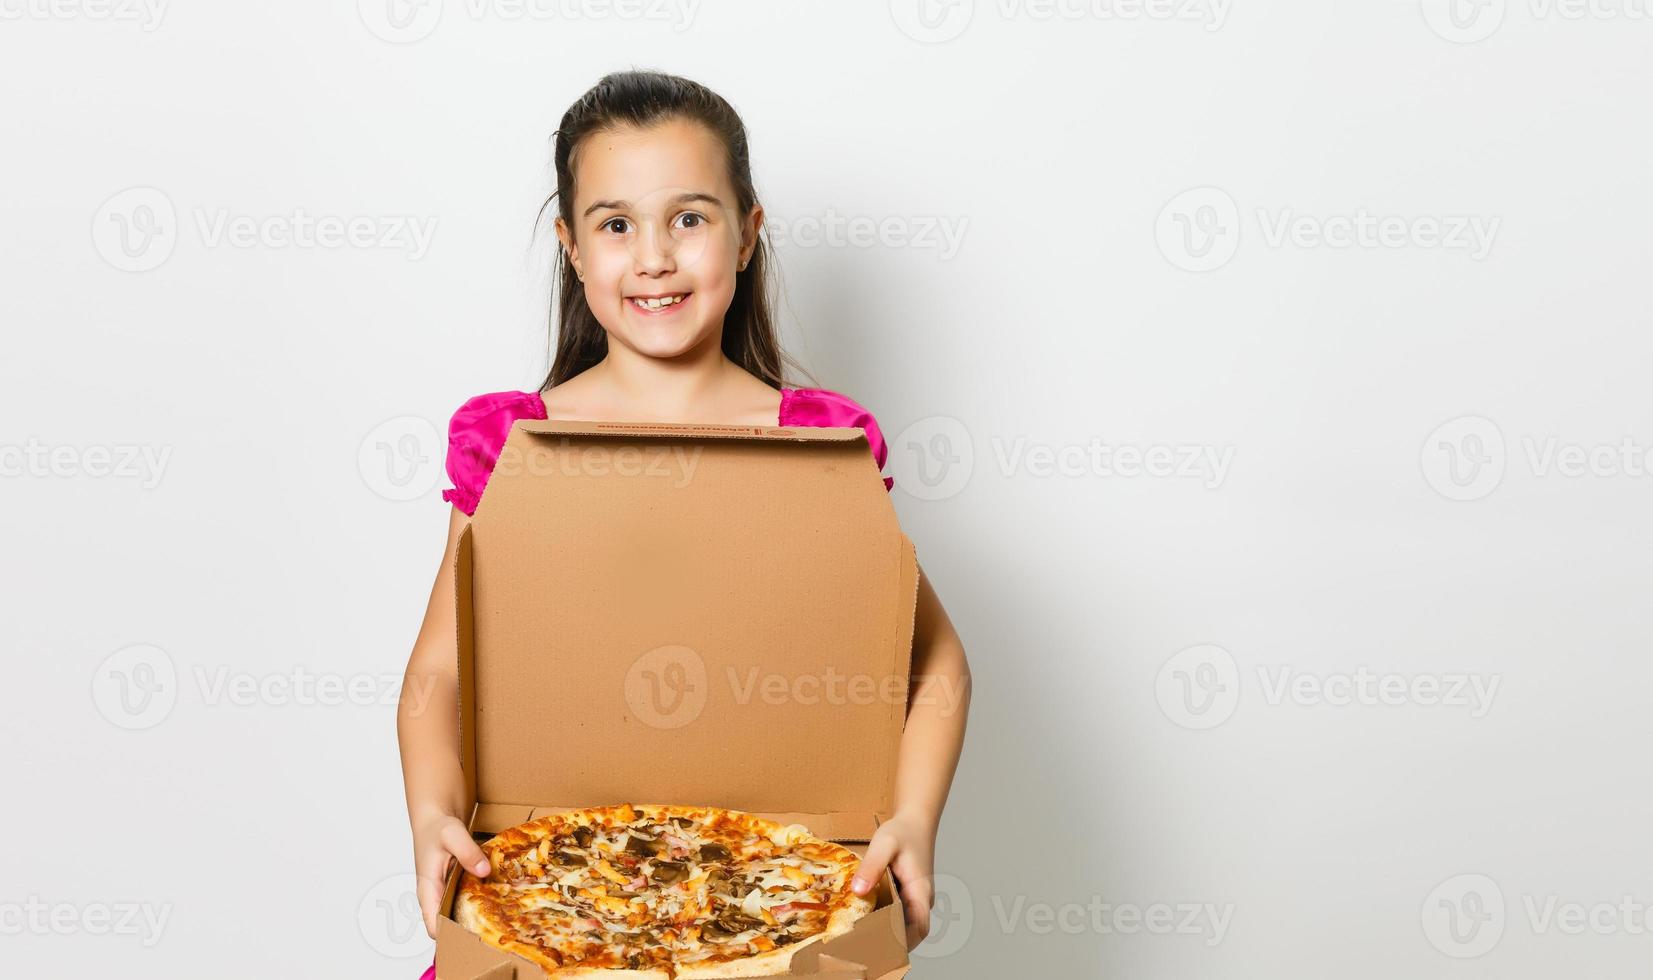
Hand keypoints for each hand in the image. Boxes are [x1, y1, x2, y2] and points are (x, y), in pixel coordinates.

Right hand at [411, 807, 491, 938]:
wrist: (434, 817)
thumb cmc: (437, 827)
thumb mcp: (453, 834)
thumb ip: (468, 852)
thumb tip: (483, 871)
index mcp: (428, 890)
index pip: (434, 927)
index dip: (451, 936)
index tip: (474, 937)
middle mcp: (434, 896)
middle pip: (447, 926)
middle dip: (466, 932)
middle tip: (494, 933)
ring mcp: (443, 893)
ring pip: (455, 915)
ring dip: (473, 919)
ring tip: (499, 921)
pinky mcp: (452, 887)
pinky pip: (462, 902)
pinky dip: (476, 904)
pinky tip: (495, 902)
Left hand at [849, 811, 936, 950]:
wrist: (915, 819)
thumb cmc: (903, 831)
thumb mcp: (884, 844)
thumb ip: (873, 866)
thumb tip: (859, 891)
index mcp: (920, 891)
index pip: (920, 928)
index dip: (904, 943)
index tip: (882, 950)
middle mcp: (922, 899)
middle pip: (912, 931)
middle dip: (892, 943)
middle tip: (865, 950)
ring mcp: (916, 898)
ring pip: (906, 924)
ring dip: (889, 933)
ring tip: (862, 940)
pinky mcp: (909, 894)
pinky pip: (901, 914)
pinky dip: (887, 920)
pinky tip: (867, 920)